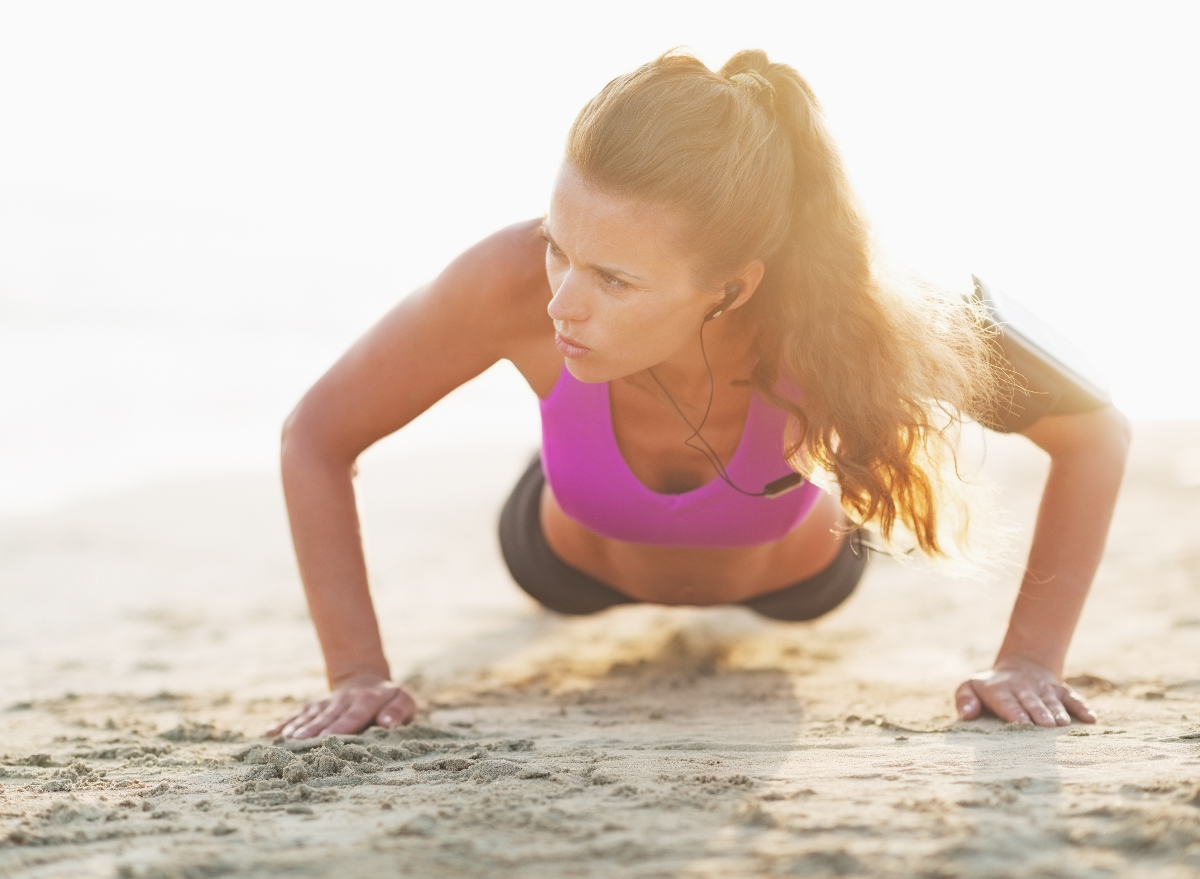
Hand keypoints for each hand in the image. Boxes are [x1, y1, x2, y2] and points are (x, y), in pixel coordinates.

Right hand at [266, 675, 416, 738]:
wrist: (365, 681)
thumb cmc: (388, 701)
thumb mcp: (403, 702)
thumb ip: (399, 711)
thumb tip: (387, 722)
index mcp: (368, 700)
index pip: (355, 714)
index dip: (343, 725)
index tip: (330, 736)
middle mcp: (344, 700)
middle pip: (328, 715)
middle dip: (314, 728)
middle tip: (300, 741)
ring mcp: (326, 702)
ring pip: (310, 714)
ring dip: (297, 726)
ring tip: (285, 740)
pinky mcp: (313, 705)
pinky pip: (297, 713)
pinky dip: (284, 722)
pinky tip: (269, 733)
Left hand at [955, 657, 1094, 726]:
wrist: (1019, 668)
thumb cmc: (990, 687)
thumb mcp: (970, 687)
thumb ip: (964, 700)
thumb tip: (966, 715)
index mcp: (999, 689)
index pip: (1006, 701)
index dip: (1013, 711)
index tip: (1020, 722)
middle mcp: (1023, 688)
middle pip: (1031, 701)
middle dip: (1038, 712)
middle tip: (1045, 725)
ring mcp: (1043, 689)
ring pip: (1051, 700)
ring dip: (1057, 711)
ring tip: (1063, 724)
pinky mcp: (1060, 690)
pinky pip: (1072, 698)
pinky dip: (1081, 707)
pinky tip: (1091, 719)